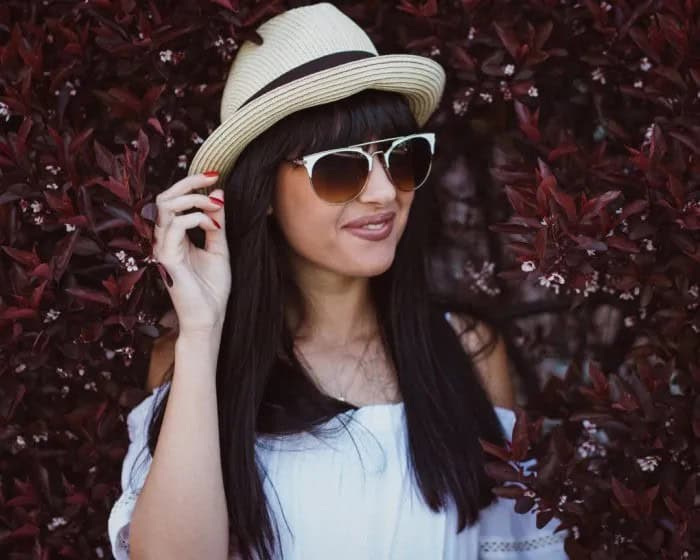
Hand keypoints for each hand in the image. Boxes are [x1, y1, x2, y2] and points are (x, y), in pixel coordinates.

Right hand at [152, 172, 230, 333]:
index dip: (191, 184)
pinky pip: (175, 227)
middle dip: (189, 183)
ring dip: (194, 199)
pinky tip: (214, 227)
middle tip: (213, 179)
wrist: (210, 317)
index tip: (215, 176)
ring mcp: (163, 248)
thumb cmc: (212, 287)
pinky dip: (197, 219)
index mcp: (175, 236)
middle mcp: (165, 239)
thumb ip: (217, 223)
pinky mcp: (167, 259)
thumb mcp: (219, 248)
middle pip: (164, 197)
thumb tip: (219, 193)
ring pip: (166, 207)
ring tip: (216, 206)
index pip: (173, 200)